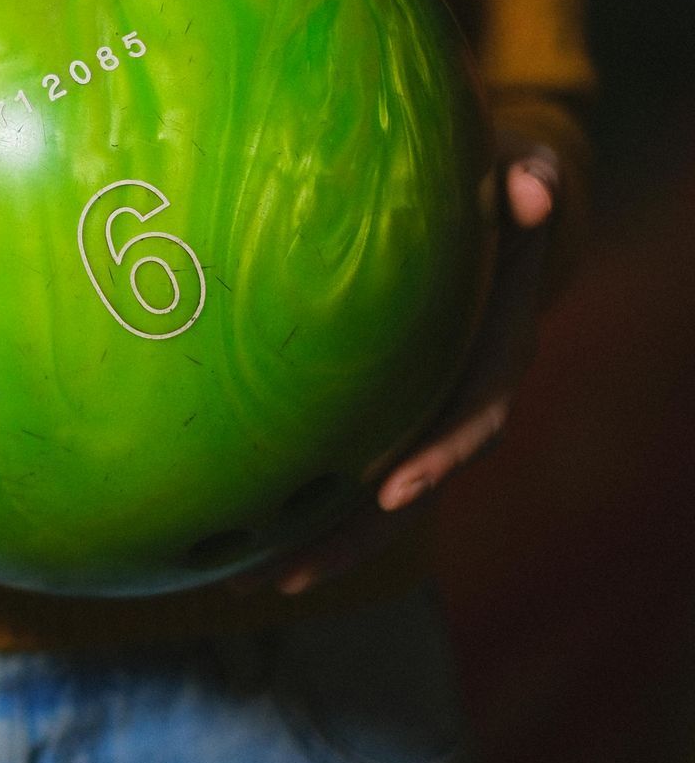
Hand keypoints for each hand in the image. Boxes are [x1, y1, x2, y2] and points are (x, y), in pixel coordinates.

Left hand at [247, 136, 562, 596]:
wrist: (485, 216)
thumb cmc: (496, 193)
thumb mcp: (521, 177)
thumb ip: (529, 184)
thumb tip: (532, 186)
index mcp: (492, 356)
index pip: (470, 414)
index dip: (437, 455)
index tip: (393, 488)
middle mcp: (456, 406)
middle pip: (408, 492)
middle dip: (351, 538)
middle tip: (289, 573)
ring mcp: (415, 425)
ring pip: (370, 507)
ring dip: (314, 548)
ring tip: (245, 585)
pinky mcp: (376, 427)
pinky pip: (339, 482)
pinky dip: (295, 515)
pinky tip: (231, 545)